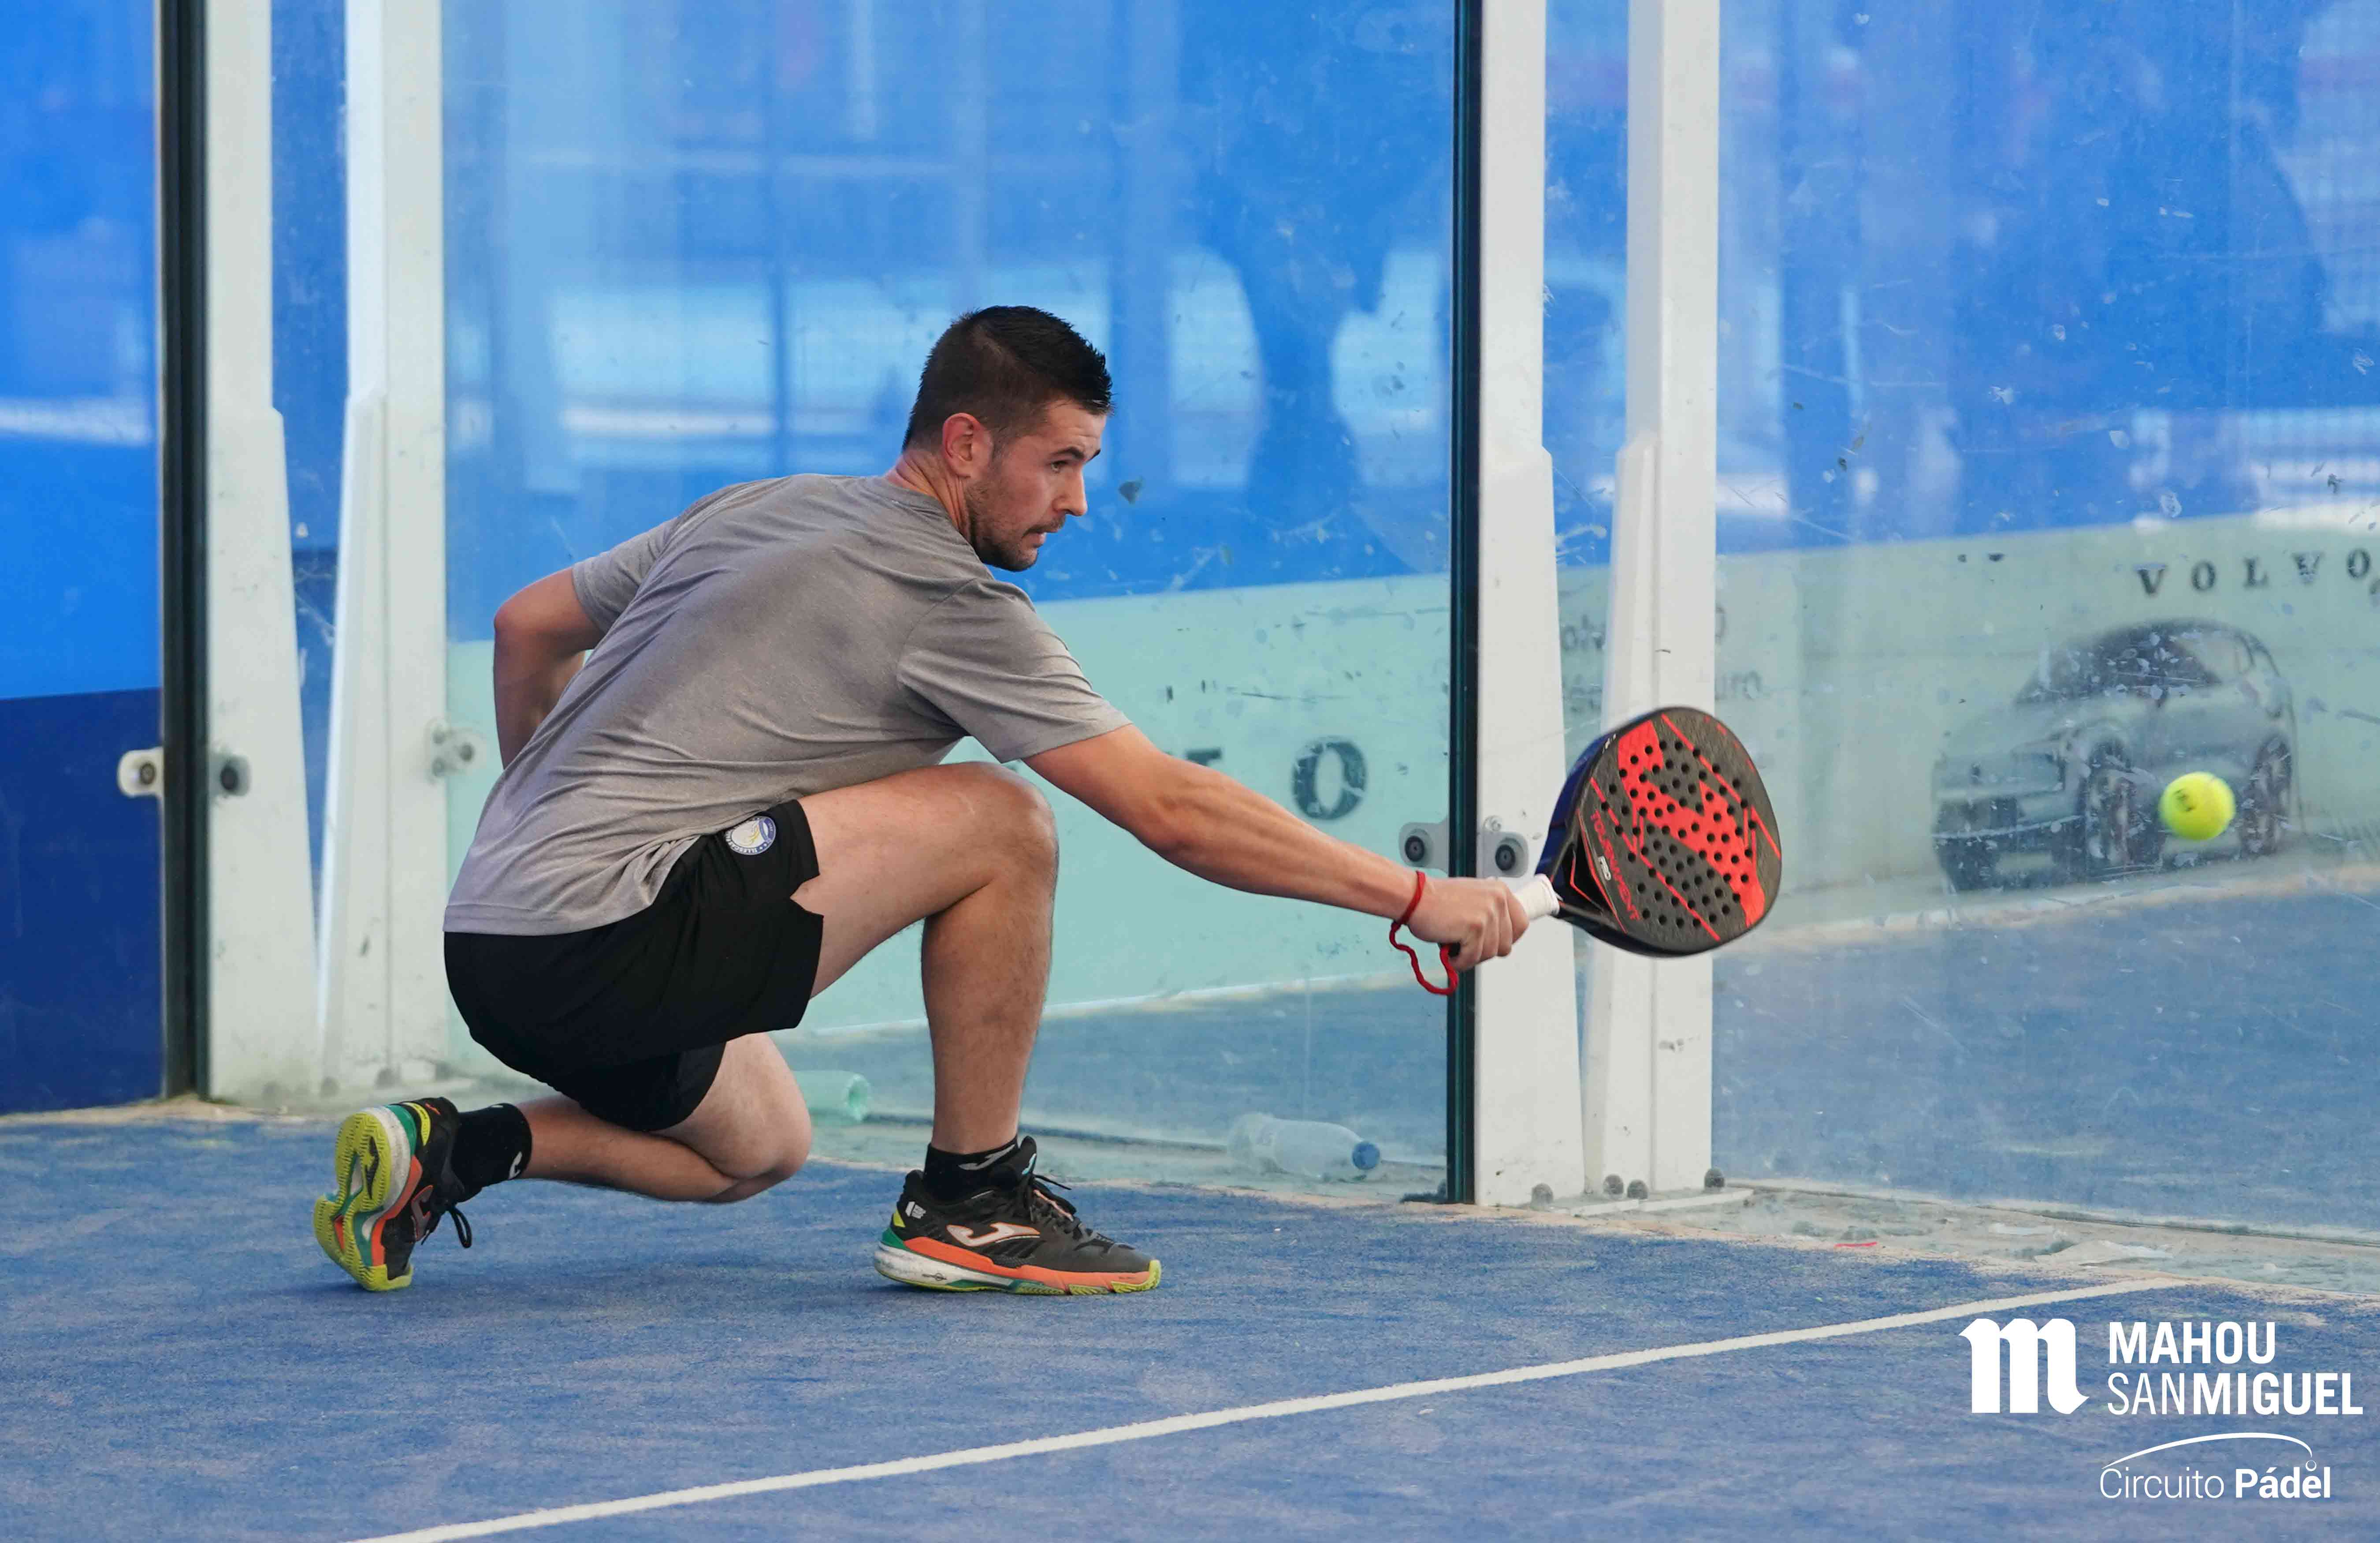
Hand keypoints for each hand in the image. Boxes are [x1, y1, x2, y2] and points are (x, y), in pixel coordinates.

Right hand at [1403, 875, 1529, 972]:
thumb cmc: (1436, 901)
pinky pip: (1473, 958)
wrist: (1413, 897)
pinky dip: (1458, 962)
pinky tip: (1448, 952)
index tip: (1491, 942)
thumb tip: (1500, 937)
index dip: (1505, 939)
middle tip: (1464, 944)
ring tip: (1453, 945)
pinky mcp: (1475, 927)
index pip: (1521, 924)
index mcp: (1500, 891)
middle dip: (1484, 950)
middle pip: (1505, 945)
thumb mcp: (1473, 898)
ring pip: (1489, 954)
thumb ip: (1489, 912)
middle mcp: (1498, 900)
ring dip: (1469, 956)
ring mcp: (1488, 913)